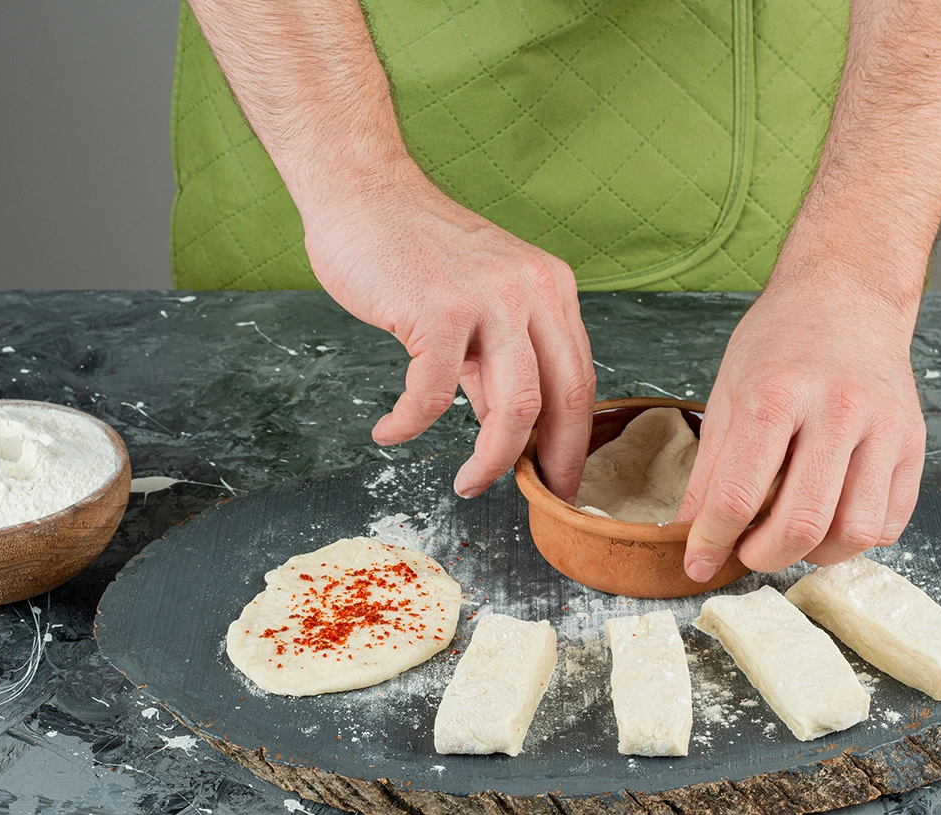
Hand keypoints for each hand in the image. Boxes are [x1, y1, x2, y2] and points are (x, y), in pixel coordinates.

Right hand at [301, 165, 594, 499]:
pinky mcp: (437, 312)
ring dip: (489, 462)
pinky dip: (409, 425)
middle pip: (560, 401)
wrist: (361, 193)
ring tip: (466, 483)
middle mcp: (532, 291)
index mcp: (551, 288)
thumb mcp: (477, 301)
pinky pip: (432, 397)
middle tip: (532, 496)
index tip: (561, 478)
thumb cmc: (413, 251)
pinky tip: (391, 432)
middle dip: (550, 463)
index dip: (574, 439)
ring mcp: (487, 300)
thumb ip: (496, 360)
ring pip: (512, 410)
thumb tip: (504, 430)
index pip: (579, 379)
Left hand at [676, 269, 924, 579]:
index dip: (712, 541)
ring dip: (815, 554)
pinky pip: (889, 522)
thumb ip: (709, 469)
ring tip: (792, 537)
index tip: (699, 561)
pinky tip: (830, 520)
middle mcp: (836, 411)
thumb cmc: (780, 343)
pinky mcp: (913, 442)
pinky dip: (855, 539)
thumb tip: (690, 533)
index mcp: (777, 395)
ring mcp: (883, 427)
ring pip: (854, 532)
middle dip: (764, 556)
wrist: (846, 295)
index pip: (739, 494)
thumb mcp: (726, 393)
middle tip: (748, 551)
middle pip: (802, 523)